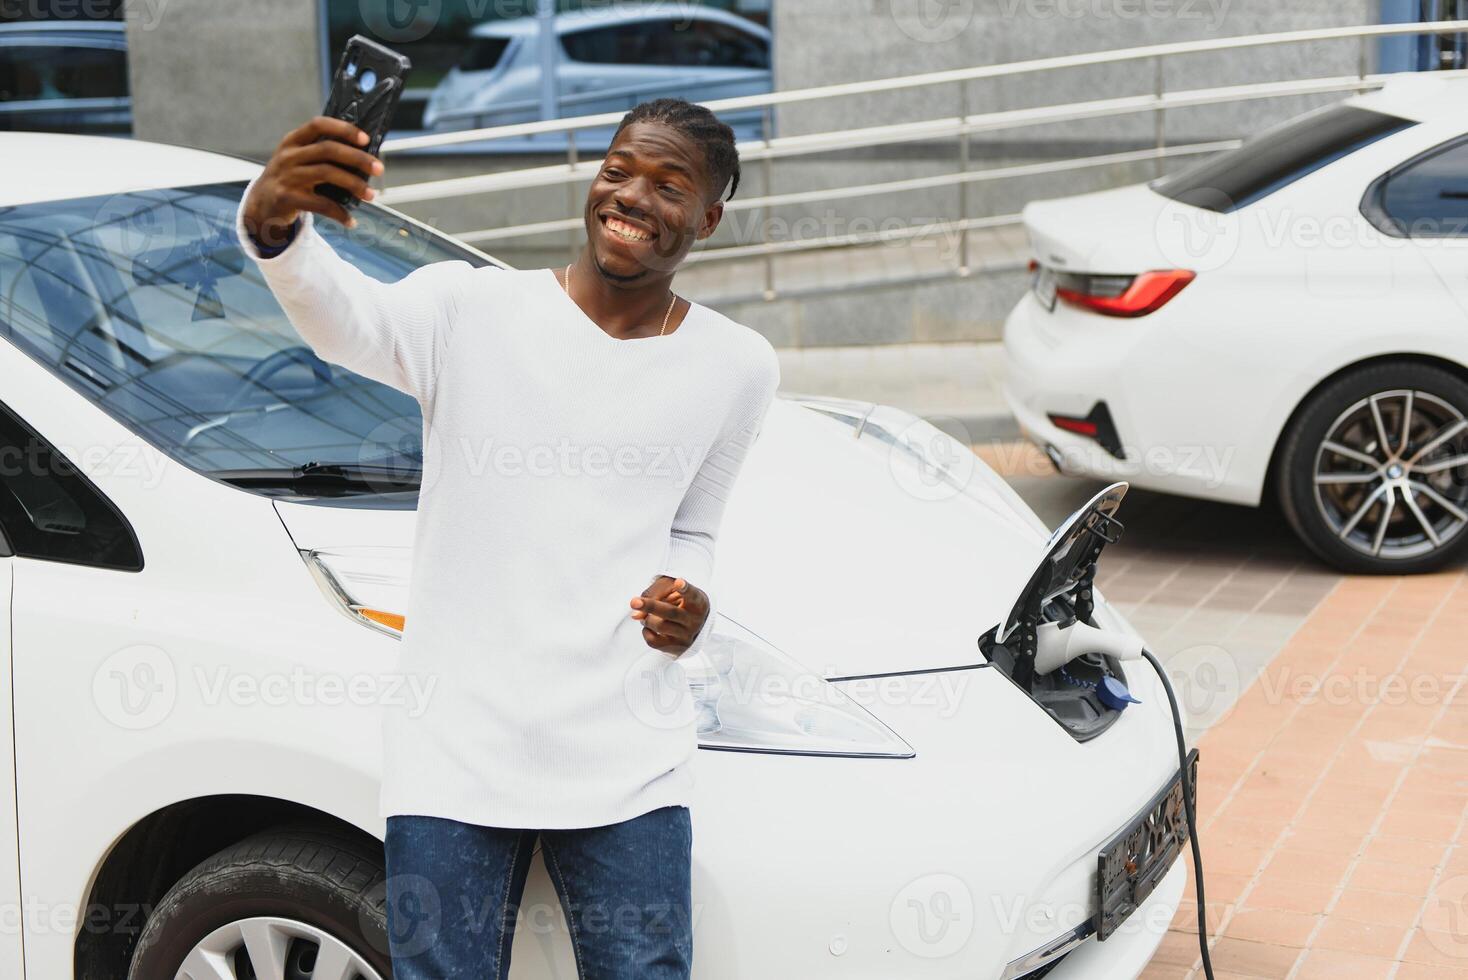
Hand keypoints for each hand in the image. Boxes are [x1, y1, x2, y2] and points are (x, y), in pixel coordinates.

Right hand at [242, 116, 384, 244]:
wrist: (261, 204)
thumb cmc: (290, 179)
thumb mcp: (299, 160)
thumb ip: (323, 154)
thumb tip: (365, 158)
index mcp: (293, 141)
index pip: (318, 124)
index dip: (343, 129)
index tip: (366, 139)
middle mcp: (288, 156)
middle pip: (328, 150)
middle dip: (358, 158)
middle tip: (379, 168)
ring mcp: (286, 176)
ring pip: (327, 174)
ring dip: (354, 185)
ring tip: (371, 195)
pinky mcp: (287, 198)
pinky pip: (320, 204)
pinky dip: (339, 214)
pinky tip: (351, 221)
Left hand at [630, 576, 709, 656]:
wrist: (693, 624)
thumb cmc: (679, 601)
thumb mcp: (670, 589)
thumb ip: (653, 594)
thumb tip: (636, 616)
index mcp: (698, 602)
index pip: (692, 595)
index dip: (685, 588)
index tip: (679, 582)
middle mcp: (695, 620)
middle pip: (671, 612)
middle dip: (651, 606)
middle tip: (634, 602)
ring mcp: (687, 636)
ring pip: (660, 626)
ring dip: (647, 619)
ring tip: (647, 616)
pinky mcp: (678, 648)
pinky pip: (654, 642)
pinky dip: (646, 632)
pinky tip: (650, 627)